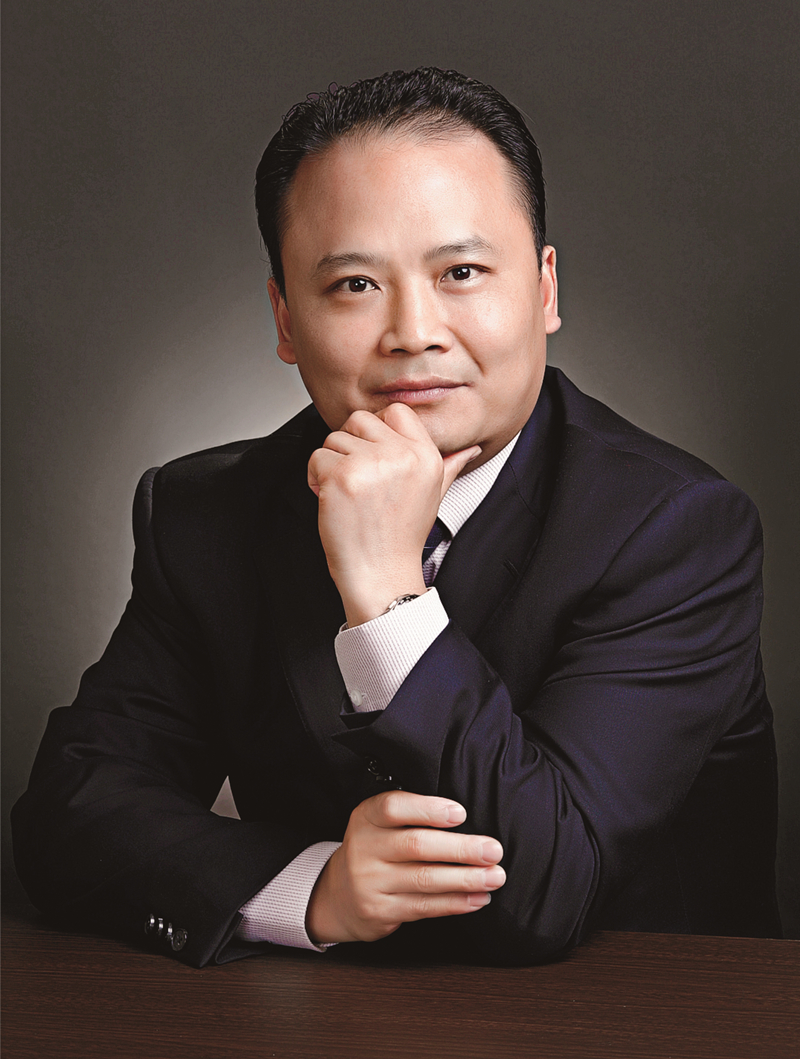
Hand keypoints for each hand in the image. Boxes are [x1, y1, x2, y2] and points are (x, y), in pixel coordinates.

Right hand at [305, 790, 504, 944]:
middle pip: (416, 845)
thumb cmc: (376, 850)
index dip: (428, 809)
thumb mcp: (380, 825)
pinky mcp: (379, 911)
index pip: (393, 807)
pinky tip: (477, 898)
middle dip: (460, 848)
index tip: (461, 813)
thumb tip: (467, 821)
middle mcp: (364, 848)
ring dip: (465, 879)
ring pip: (424, 879)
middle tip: (493, 850)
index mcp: (366, 817)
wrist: (339, 894)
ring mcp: (369, 882)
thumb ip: (412, 817)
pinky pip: (423, 907)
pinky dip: (455, 903)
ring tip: (494, 876)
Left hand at [308, 404, 480, 626]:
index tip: (372, 457)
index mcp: (426, 455)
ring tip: (347, 496)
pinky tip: (332, 502)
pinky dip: (315, 479)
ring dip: (331, 465)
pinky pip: (317, 458)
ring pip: (333, 439)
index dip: (375, 431)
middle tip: (357, 481)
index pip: (395, 411)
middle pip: (359, 420)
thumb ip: (449, 466)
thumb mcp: (433, 495)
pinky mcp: (343, 476)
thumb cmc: (401, 537)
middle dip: (349, 447)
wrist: (381, 573)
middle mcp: (402, 455)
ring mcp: (372, 464)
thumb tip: (471, 450)